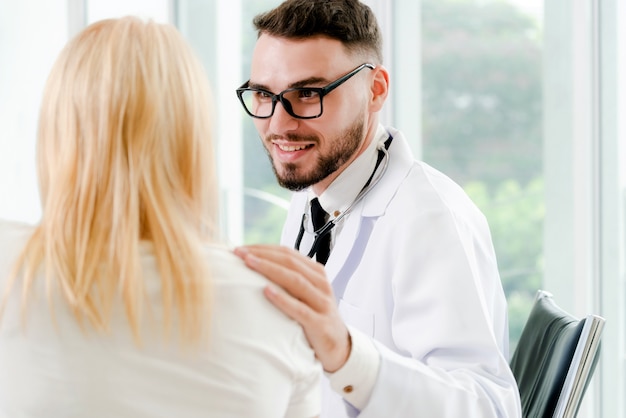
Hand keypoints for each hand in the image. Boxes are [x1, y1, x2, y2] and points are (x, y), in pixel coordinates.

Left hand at [234, 244, 350, 372]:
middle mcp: (320, 284)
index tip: (241, 248)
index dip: (263, 248)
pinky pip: (299, 309)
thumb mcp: (304, 294)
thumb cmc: (314, 317)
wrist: (338, 346)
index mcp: (315, 272)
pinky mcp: (320, 323)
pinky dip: (282, 298)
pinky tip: (266, 291)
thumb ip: (287, 280)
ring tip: (249, 264)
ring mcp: (322, 303)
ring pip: (295, 280)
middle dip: (263, 255)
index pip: (287, 253)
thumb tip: (254, 266)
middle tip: (240, 253)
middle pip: (290, 262)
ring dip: (269, 269)